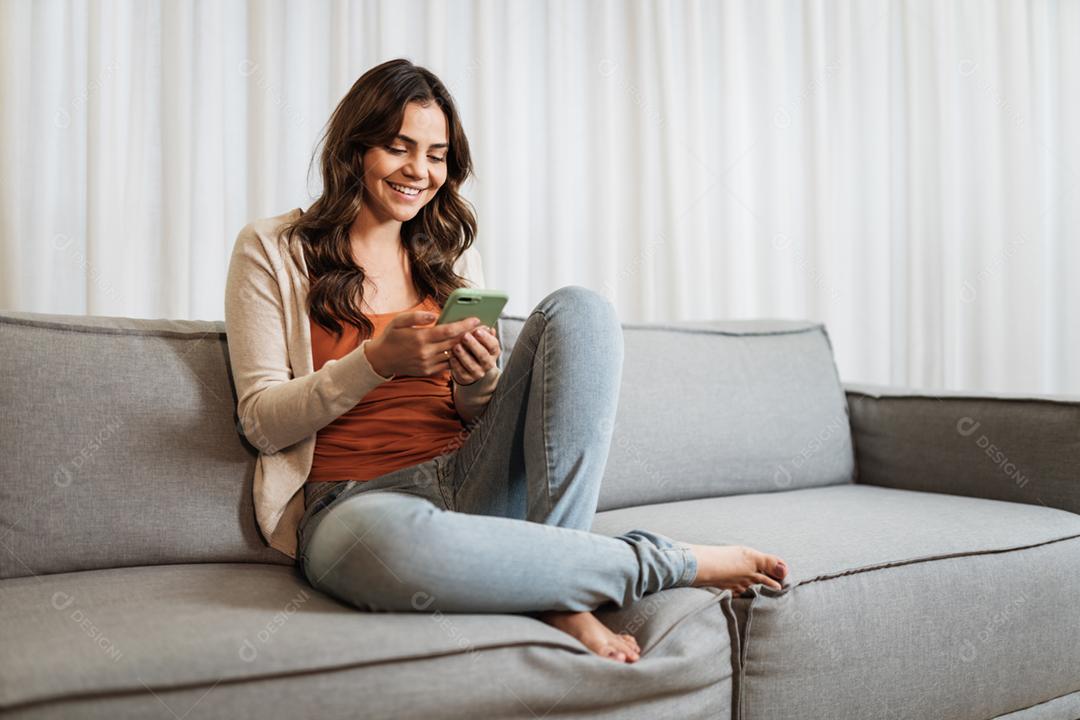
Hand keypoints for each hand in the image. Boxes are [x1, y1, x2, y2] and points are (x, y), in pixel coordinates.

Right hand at [365, 311, 481, 376]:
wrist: (382, 359)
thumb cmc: (391, 336)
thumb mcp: (399, 321)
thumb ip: (417, 317)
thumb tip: (434, 316)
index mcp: (420, 338)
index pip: (448, 331)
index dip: (464, 325)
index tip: (476, 319)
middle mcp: (426, 352)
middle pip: (454, 342)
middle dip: (470, 334)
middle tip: (482, 327)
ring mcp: (428, 364)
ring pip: (453, 354)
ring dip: (466, 346)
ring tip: (476, 337)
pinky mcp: (429, 371)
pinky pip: (448, 364)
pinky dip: (457, 357)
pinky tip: (463, 349)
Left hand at [449, 324, 500, 384]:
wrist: (472, 367)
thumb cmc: (476, 348)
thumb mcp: (482, 340)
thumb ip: (484, 333)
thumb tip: (490, 329)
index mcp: (494, 352)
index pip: (493, 345)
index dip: (486, 338)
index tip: (477, 330)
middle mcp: (489, 363)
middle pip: (482, 355)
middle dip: (473, 345)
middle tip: (465, 336)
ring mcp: (479, 372)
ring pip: (472, 364)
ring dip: (463, 355)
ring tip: (456, 346)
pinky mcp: (468, 378)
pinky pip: (462, 372)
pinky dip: (456, 364)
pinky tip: (451, 357)